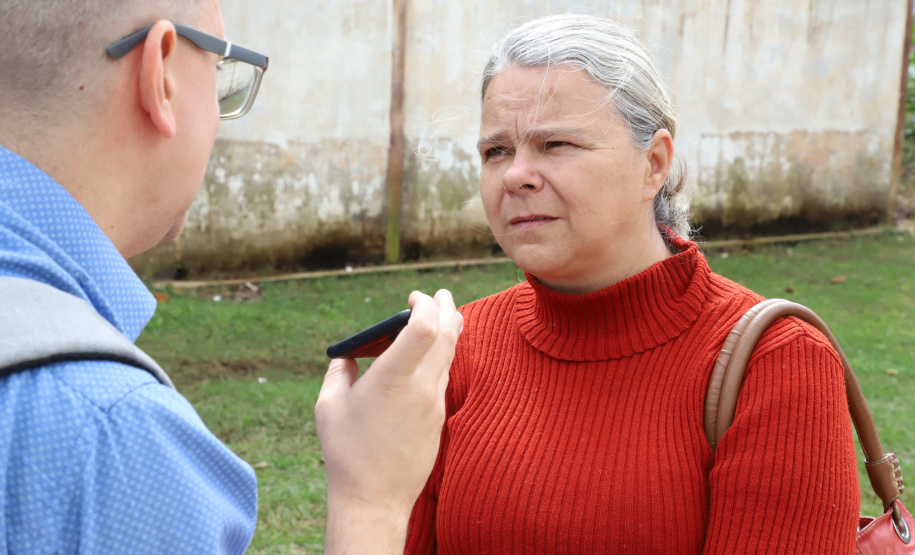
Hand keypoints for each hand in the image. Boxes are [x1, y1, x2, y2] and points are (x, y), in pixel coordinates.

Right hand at [315, 289, 462, 553]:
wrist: (374, 499)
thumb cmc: (346, 453)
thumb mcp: (329, 407)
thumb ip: (338, 373)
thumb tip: (345, 358)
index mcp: (393, 378)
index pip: (425, 328)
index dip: (425, 305)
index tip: (414, 297)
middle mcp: (421, 387)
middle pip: (448, 335)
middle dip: (446, 307)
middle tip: (438, 294)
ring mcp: (434, 404)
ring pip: (450, 355)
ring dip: (448, 330)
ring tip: (441, 314)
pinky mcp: (439, 419)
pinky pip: (445, 376)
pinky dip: (442, 356)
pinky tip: (430, 354)